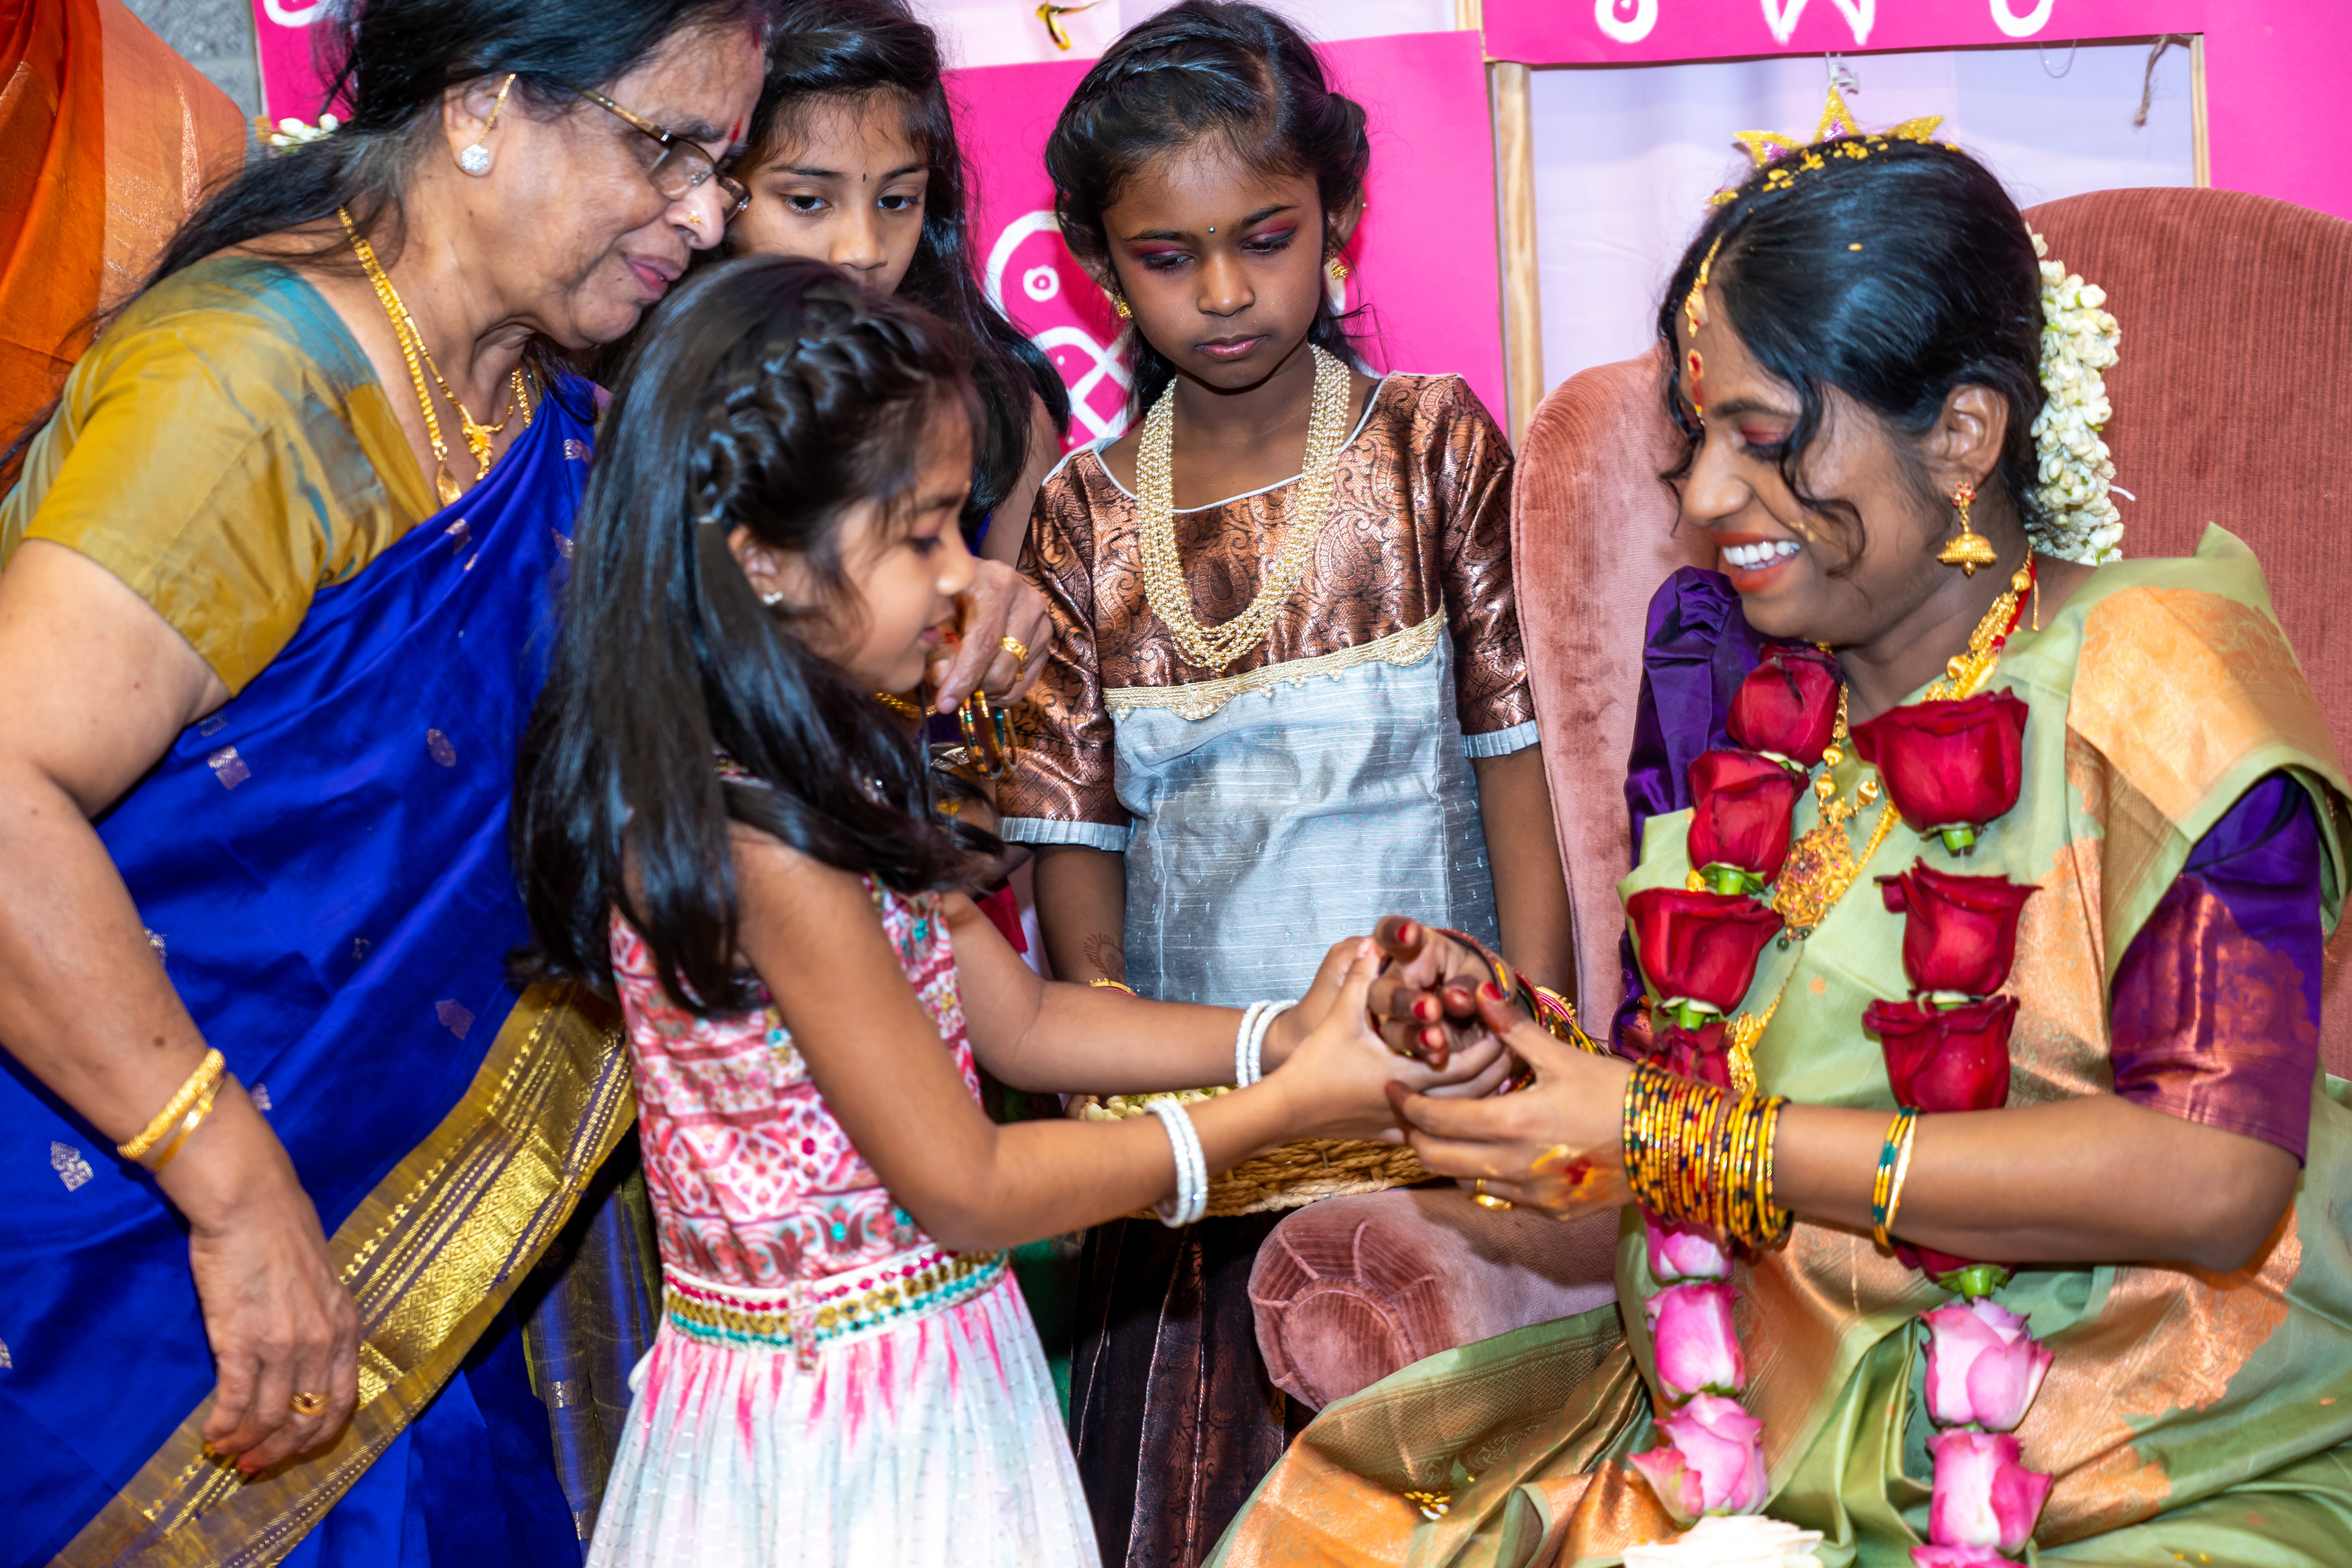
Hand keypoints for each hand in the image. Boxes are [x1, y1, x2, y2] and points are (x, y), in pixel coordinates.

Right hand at [160, 1086, 359, 1471]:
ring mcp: (283, 1343)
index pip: (342, 1400)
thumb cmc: (280, 1232)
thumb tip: (302, 1355)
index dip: (318, 1435)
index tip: (296, 1450)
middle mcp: (321, 1340)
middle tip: (256, 1465)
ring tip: (229, 1454)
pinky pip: (236, 1402)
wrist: (250, 1201)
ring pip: (270, 1417)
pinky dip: (224, 1427)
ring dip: (248, 1444)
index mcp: (345, 1325)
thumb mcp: (320, 1281)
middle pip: (306, 1418)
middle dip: (282, 1450)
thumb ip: (317, 1319)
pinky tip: (211, 1436)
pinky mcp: (241, 1341)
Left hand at [927, 559, 1050, 712]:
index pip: (985, 640)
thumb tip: (945, 681)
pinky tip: (985, 681)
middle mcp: (1026, 598)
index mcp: (995, 583)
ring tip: (968, 679)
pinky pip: (1027, 680)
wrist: (976, 581)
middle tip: (952, 689)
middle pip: (1004, 663)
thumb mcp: (935, 615)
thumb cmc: (949, 596)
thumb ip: (937, 647)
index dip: (965, 676)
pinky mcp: (1047, 637)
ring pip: (1016, 675)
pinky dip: (1004, 690)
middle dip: (975, 686)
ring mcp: (1041, 619)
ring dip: (988, 688)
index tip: (946, 702)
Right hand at [1270, 944, 1514, 1142]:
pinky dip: (1454, 1121)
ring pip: (1457, 1117)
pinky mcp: (1389, 1136)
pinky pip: (1435, 1133)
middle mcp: (1411, 1103)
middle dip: (1496, 1073)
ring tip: (1496, 1075)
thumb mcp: (1340, 1017)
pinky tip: (1464, 1111)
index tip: (1505, 1032)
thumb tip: (1376, 944)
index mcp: (1405, 1074)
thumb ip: (1361, 980)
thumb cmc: (1314, 1063)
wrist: (1287, 1109)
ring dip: (1480, 1096)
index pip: (1466, 1065)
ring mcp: (1401, 1125)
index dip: (1490, 1048)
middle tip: (1514, 1052)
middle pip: (1471, 1094)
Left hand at [1387, 987, 1634, 1219]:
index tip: (1394, 1087)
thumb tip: (1482, 992)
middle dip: (1414, 1135)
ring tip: (1450, 1127)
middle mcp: (1513, 1167)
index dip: (1406, 1104)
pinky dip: (1485, 1176)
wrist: (1673, 1144)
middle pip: (1437, 1159)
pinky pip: (1500, 1197)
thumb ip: (1514, 1030)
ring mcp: (1531, 1196)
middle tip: (1409, 1110)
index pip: (1435, 1119)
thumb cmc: (1619, 1093)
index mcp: (1511, 1124)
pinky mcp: (1551, 1212)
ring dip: (1449, 1158)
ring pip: (1465, 1182)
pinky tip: (1494, 1151)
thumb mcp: (1564, 1056)